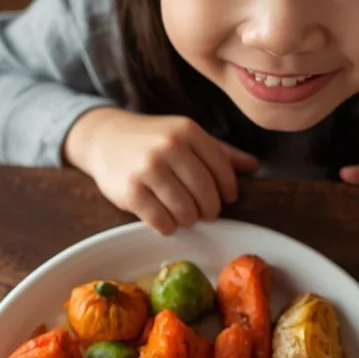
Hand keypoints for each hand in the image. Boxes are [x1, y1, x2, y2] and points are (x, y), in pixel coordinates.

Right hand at [64, 108, 258, 234]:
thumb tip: (254, 166)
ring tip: (184, 215)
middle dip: (209, 209)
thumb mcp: (185, 136)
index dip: (228, 189)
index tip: (226, 199)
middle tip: (204, 212)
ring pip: (185, 210)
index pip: (221, 168)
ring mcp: (148, 169)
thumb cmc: (152, 140)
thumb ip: (219, 151)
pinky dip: (168, 226)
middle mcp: (169, 147)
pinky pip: (161, 221)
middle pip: (205, 192)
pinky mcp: (130, 191)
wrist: (103, 138)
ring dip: (188, 219)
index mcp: (187, 131)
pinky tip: (165, 220)